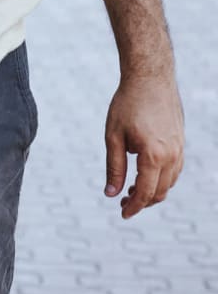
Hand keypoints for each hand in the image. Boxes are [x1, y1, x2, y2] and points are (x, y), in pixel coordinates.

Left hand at [105, 72, 183, 218]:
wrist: (151, 79)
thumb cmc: (127, 105)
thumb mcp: (113, 137)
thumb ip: (114, 167)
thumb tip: (110, 193)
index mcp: (154, 156)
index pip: (146, 192)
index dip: (134, 207)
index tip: (122, 214)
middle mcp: (172, 156)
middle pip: (160, 192)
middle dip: (142, 202)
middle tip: (122, 203)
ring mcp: (180, 149)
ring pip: (170, 183)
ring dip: (153, 191)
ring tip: (131, 191)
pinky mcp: (181, 143)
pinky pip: (175, 170)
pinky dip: (162, 179)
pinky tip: (146, 176)